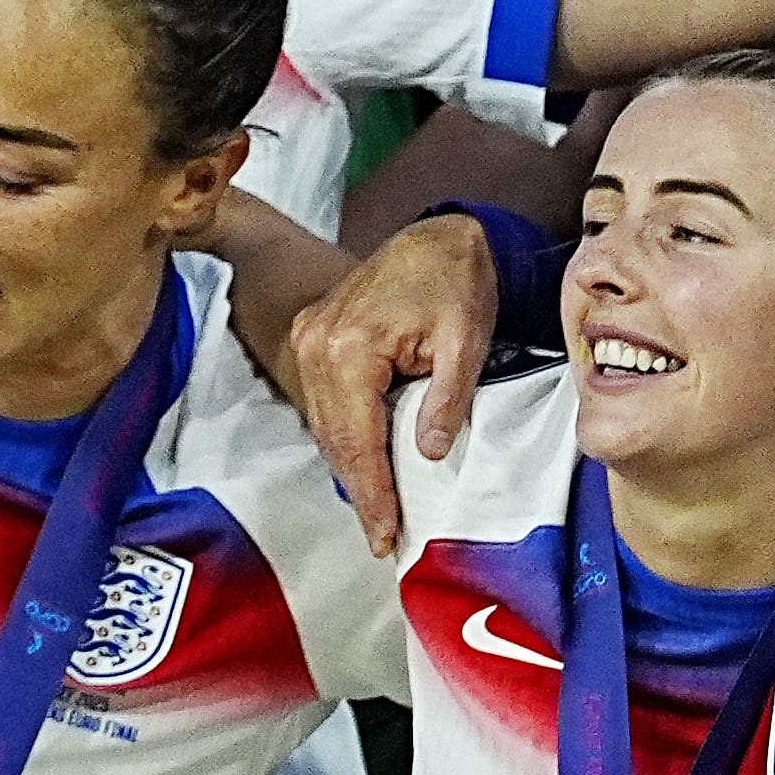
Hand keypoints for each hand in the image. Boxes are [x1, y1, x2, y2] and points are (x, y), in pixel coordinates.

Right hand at [284, 206, 499, 553]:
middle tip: (381, 538)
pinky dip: (342, 437)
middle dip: (358, 491)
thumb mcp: (466, 341)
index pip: (358, 439)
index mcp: (349, 349)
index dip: (373, 492)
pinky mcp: (312, 337)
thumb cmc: (456, 282)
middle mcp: (315, 346)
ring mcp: (308, 340)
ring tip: (376, 511)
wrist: (435, 236)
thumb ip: (447, 399)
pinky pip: (323, 402)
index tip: (386, 534)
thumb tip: (429, 454)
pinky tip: (363, 463)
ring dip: (349, 468)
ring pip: (323, 423)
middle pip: (332, 438)